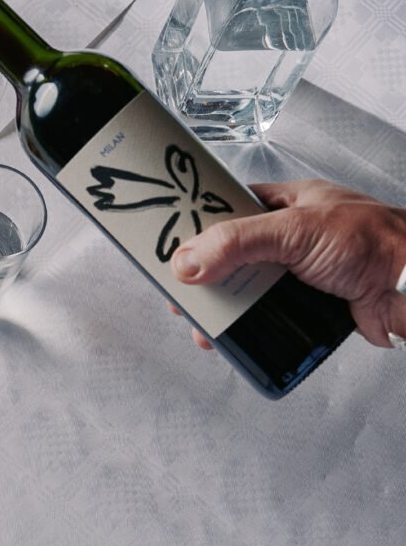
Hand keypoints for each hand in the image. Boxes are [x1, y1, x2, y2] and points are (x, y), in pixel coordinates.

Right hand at [166, 179, 405, 350]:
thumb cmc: (376, 242)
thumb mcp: (295, 231)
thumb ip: (236, 243)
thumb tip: (187, 261)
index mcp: (288, 204)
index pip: (229, 208)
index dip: (198, 227)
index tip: (170, 247)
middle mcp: (292, 237)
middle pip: (231, 256)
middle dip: (205, 279)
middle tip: (183, 298)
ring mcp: (299, 273)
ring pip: (247, 291)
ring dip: (224, 311)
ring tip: (205, 329)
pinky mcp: (308, 305)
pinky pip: (267, 317)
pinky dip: (249, 330)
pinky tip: (234, 341)